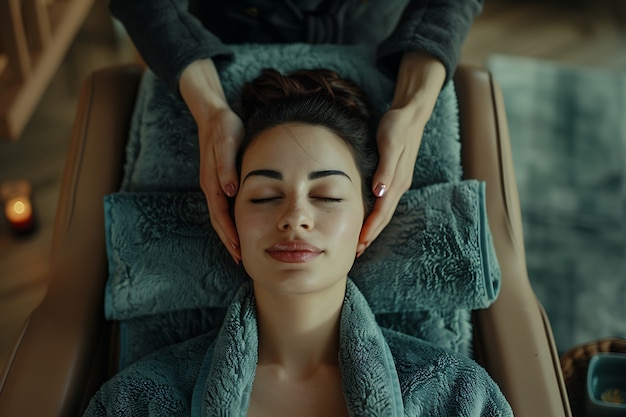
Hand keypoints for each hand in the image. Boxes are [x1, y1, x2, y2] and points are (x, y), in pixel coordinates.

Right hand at [180, 59, 243, 262]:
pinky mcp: (219, 181)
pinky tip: (239, 227)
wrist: (214, 114)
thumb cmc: (224, 128)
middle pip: (218, 221)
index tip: (239, 250)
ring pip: (219, 216)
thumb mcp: (227, 143)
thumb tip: (230, 191)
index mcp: (213, 182)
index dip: (229, 234)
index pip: (220, 215)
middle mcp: (211, 187)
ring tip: (239, 250)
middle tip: (240, 259)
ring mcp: (214, 185)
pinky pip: (223, 207)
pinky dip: (229, 221)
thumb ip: (226, 167)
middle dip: (228, 241)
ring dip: (228, 234)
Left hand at [357, 52, 445, 255]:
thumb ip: (386, 169)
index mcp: (397, 180)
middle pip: (384, 216)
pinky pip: (385, 202)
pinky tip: (369, 218)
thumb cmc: (397, 126)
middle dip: (371, 235)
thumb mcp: (390, 143)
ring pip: (385, 211)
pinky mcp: (394, 176)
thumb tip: (380, 193)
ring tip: (361, 242)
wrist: (411, 113)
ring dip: (374, 227)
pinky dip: (376, 214)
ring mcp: (398, 182)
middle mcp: (398, 184)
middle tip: (357, 251)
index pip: (382, 211)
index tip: (359, 243)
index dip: (370, 228)